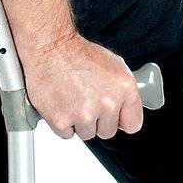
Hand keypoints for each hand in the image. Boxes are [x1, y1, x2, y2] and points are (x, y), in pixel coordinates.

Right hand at [20, 32, 143, 140]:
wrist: (49, 48)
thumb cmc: (78, 53)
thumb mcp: (113, 65)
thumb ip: (123, 92)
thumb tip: (125, 109)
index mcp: (125, 87)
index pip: (133, 124)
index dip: (122, 120)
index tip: (115, 117)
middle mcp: (107, 102)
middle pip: (108, 132)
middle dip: (98, 120)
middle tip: (87, 100)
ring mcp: (84, 114)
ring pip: (87, 133)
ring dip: (79, 122)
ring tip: (73, 99)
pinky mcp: (62, 121)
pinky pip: (67, 134)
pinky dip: (63, 123)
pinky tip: (62, 104)